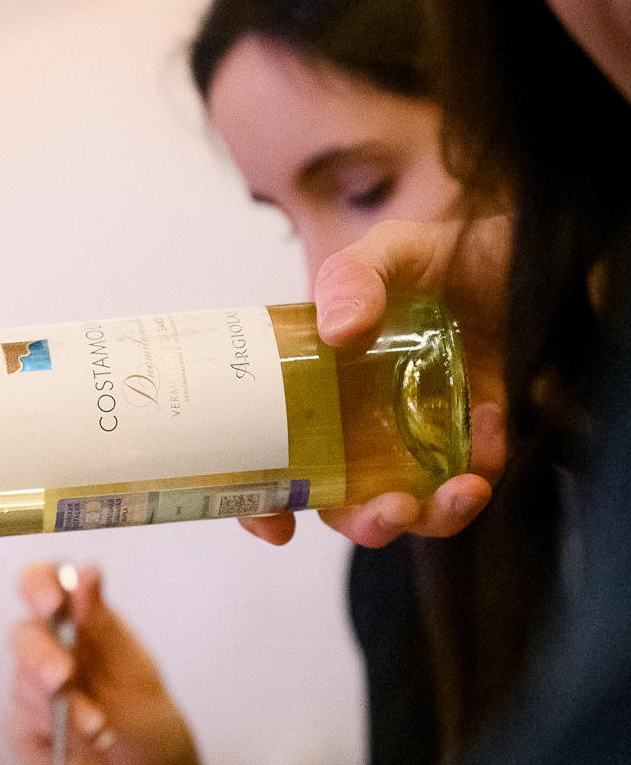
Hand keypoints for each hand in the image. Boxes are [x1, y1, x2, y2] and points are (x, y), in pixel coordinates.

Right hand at [7, 562, 217, 764]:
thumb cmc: (152, 731)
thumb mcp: (137, 672)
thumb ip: (104, 626)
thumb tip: (86, 575)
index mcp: (84, 627)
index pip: (46, 586)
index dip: (38, 585)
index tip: (51, 599)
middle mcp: (55, 653)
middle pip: (24, 633)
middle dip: (41, 654)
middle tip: (63, 676)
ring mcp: (36, 692)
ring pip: (22, 678)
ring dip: (58, 700)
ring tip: (96, 725)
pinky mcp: (25, 727)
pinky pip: (22, 716)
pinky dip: (51, 725)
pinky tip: (80, 737)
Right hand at [237, 215, 510, 547]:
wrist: (503, 239)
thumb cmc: (425, 251)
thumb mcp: (380, 253)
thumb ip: (353, 279)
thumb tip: (339, 331)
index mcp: (311, 398)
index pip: (272, 468)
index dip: (262, 507)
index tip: (276, 526)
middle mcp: (357, 429)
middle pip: (344, 504)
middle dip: (365, 523)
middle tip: (388, 511)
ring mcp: (416, 435)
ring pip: (413, 504)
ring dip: (433, 515)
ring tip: (461, 491)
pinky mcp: (474, 430)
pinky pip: (475, 469)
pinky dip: (485, 464)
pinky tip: (491, 422)